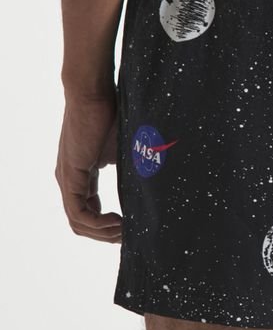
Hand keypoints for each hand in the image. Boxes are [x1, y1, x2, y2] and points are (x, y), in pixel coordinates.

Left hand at [55, 92, 121, 242]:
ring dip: (103, 233)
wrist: (94, 92)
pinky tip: (118, 221)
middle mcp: (69, 180)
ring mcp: (67, 179)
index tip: (130, 227)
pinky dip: (98, 223)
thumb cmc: (111, 113)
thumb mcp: (122, 149)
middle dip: (106, 235)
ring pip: (78, 222)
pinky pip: (79, 213)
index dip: (107, 225)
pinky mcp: (70, 176)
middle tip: (129, 237)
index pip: (88, 211)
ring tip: (125, 232)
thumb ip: (126, 169)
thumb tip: (147, 185)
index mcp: (80, 175)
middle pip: (81, 223)